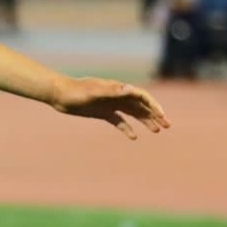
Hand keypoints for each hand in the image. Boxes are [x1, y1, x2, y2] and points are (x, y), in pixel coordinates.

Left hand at [51, 76, 170, 139]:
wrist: (59, 94)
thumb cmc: (76, 91)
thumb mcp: (94, 91)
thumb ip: (111, 90)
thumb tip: (130, 89)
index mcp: (118, 89)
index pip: (142, 96)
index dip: (154, 105)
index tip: (162, 116)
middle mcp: (117, 96)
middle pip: (141, 105)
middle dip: (155, 114)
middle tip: (167, 126)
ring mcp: (110, 104)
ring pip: (133, 113)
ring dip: (145, 121)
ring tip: (157, 131)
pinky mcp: (102, 112)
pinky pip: (119, 121)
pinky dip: (127, 128)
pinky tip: (133, 137)